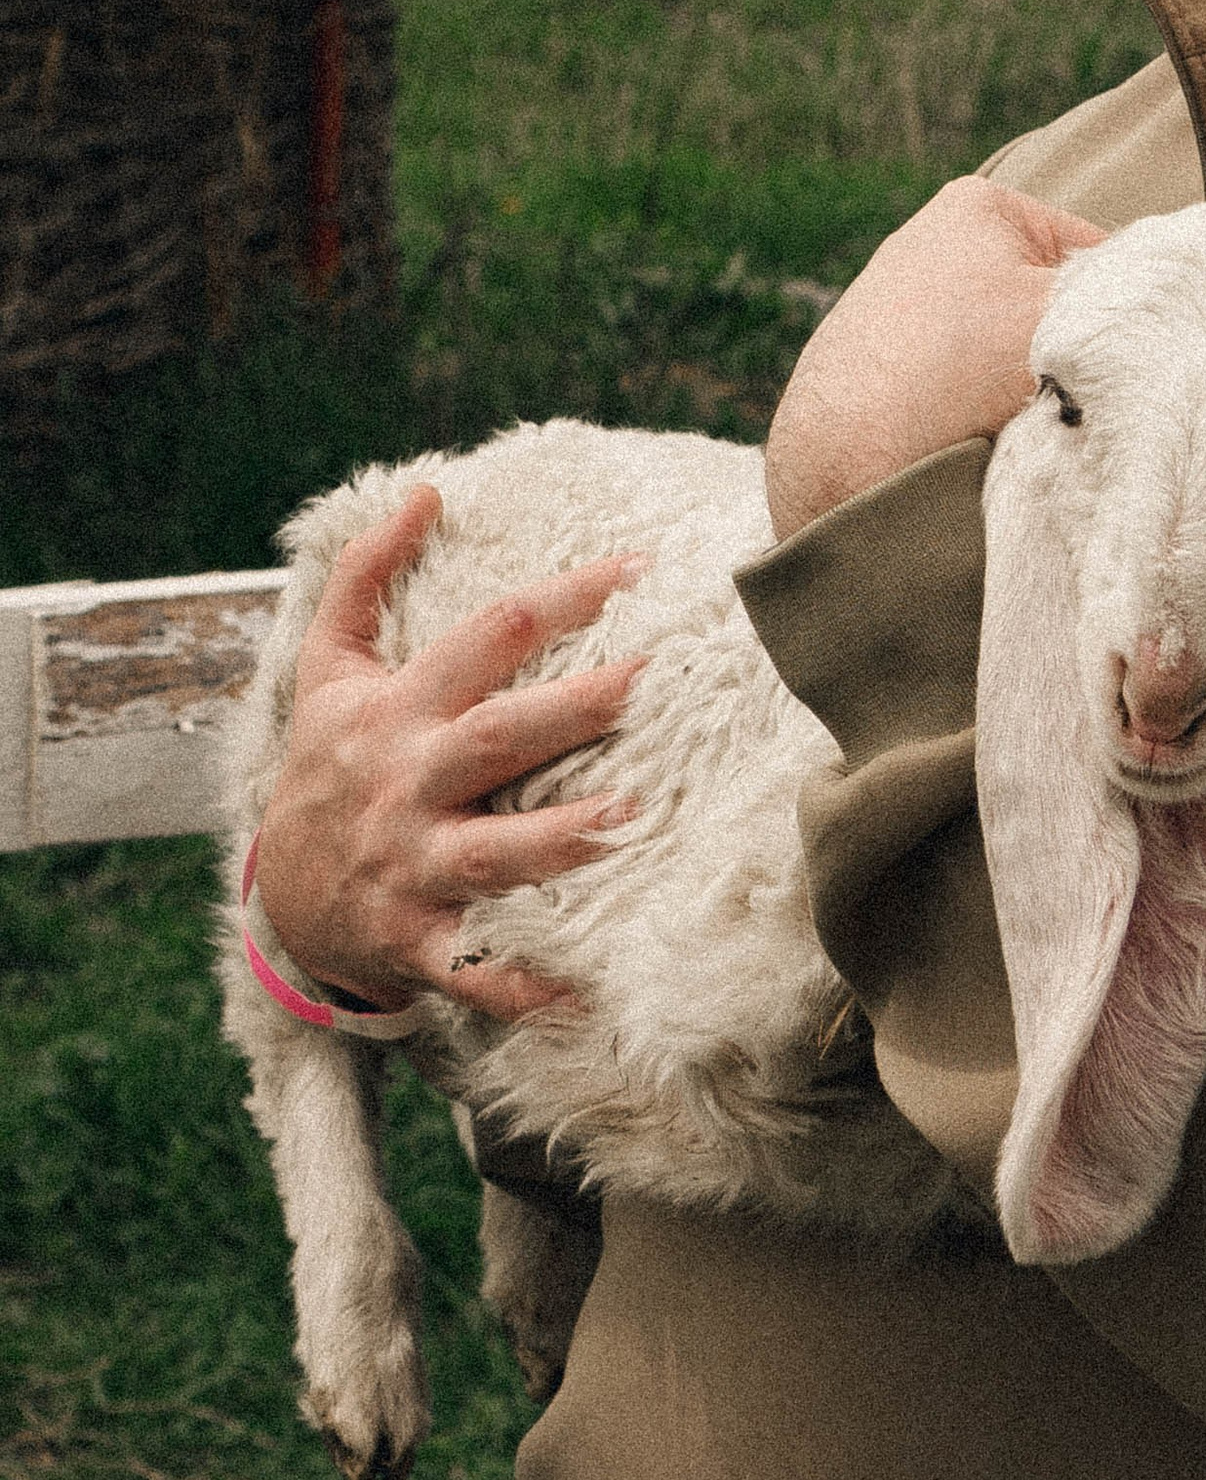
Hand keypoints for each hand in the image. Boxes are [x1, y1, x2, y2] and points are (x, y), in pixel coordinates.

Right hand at [252, 483, 648, 1021]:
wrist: (279, 899)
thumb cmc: (327, 765)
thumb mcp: (328, 667)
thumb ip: (366, 574)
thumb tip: (425, 490)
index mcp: (397, 710)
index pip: (487, 638)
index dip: (561, 598)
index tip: (639, 568)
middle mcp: (407, 783)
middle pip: (498, 738)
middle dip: (573, 709)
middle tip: (651, 679)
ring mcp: (411, 865)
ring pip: (494, 853)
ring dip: (563, 840)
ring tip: (635, 817)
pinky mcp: (415, 939)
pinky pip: (474, 966)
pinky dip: (521, 984)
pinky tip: (582, 989)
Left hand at [764, 178, 1108, 542]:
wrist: (845, 454)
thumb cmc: (955, 365)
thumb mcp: (1063, 310)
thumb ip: (1122, 291)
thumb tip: (1161, 291)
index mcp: (979, 205)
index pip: (1095, 252)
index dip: (1119, 310)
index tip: (1120, 357)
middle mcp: (930, 241)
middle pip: (1045, 300)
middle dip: (1064, 347)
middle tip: (1069, 391)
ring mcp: (898, 304)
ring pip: (1005, 348)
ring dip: (1021, 384)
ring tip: (1012, 417)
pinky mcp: (878, 363)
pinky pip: (961, 382)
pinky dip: (976, 407)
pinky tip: (969, 432)